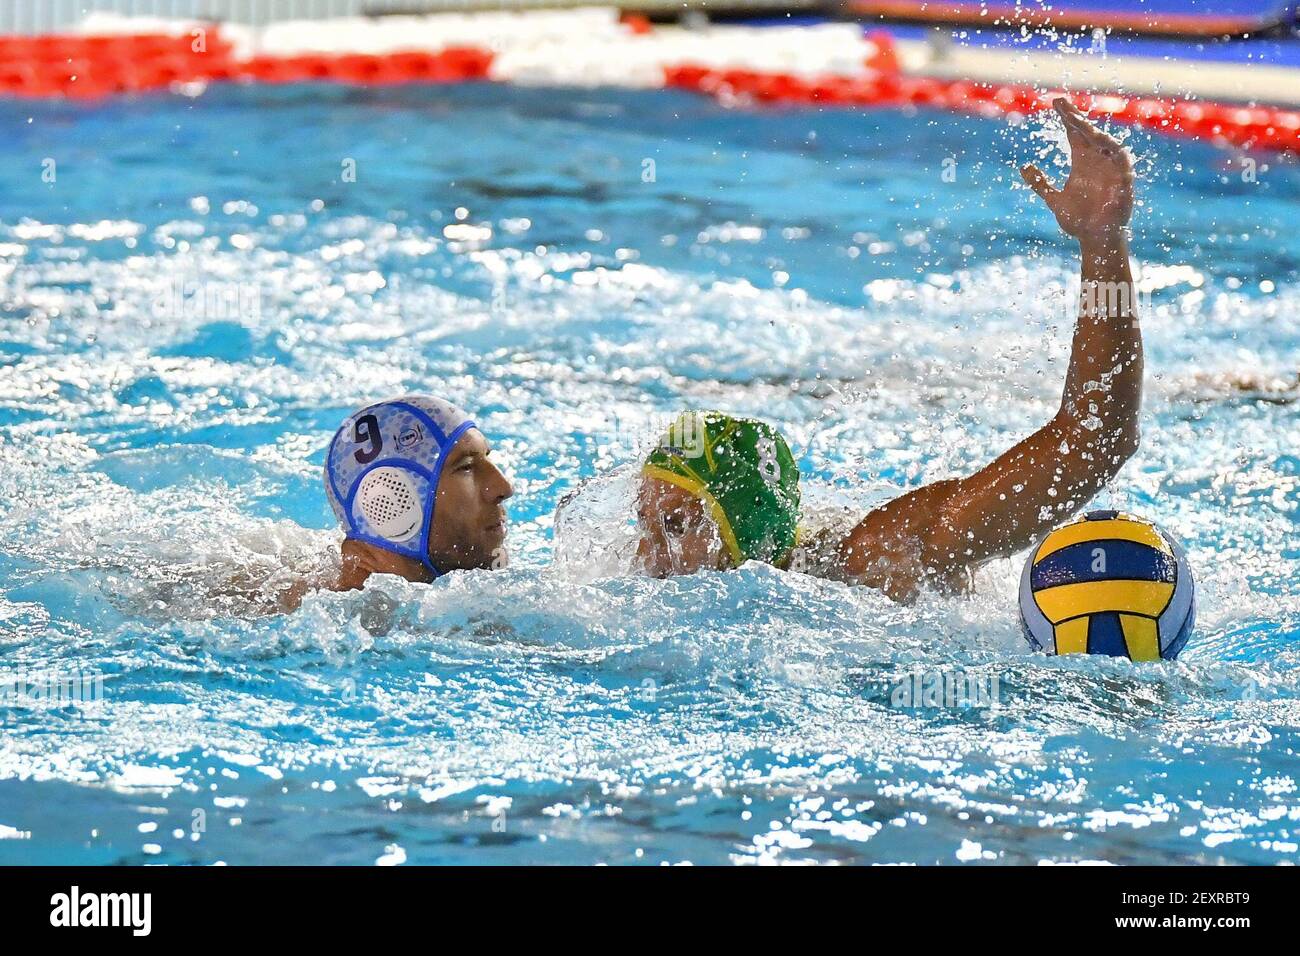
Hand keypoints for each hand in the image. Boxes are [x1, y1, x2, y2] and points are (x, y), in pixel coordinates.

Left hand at [1021, 98, 1133, 241]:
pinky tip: (1103, 142)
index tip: (1055, 102)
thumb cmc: (1078, 219)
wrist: (1094, 239)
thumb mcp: (1053, 199)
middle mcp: (1097, 159)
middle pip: (1087, 132)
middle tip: (1062, 104)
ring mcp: (1111, 169)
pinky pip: (1122, 162)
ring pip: (1105, 142)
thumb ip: (1040, 183)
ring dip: (1092, 131)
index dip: (1067, 117)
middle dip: (1075, 117)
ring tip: (1076, 121)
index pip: (1074, 133)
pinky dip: (1115, 153)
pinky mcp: (1124, 181)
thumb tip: (1024, 167)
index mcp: (1082, 161)